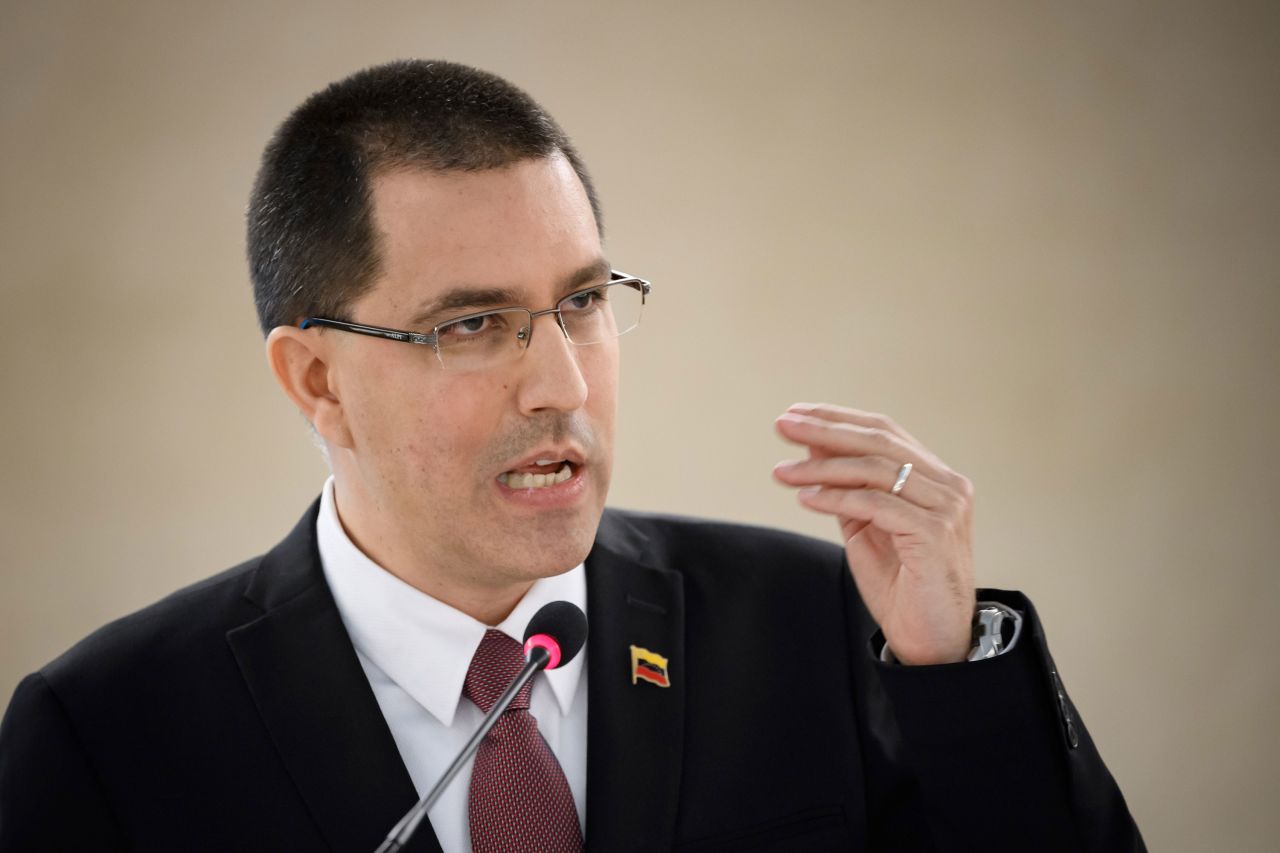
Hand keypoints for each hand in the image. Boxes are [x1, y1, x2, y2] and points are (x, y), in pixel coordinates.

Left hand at [773, 403, 975, 664]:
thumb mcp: (865, 526)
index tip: (796, 413)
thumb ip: (845, 486)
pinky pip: (876, 504)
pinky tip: (806, 498)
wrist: (932, 640)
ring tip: (783, 472)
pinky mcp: (934, 533)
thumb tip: (814, 443)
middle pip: (878, 441)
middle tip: (782, 425)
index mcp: (934, 478)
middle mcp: (947, 486)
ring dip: (821, 467)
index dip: (838, 419)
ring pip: (874, 469)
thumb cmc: (901, 586)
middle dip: (825, 430)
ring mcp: (945, 507)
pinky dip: (837, 497)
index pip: (884, 432)